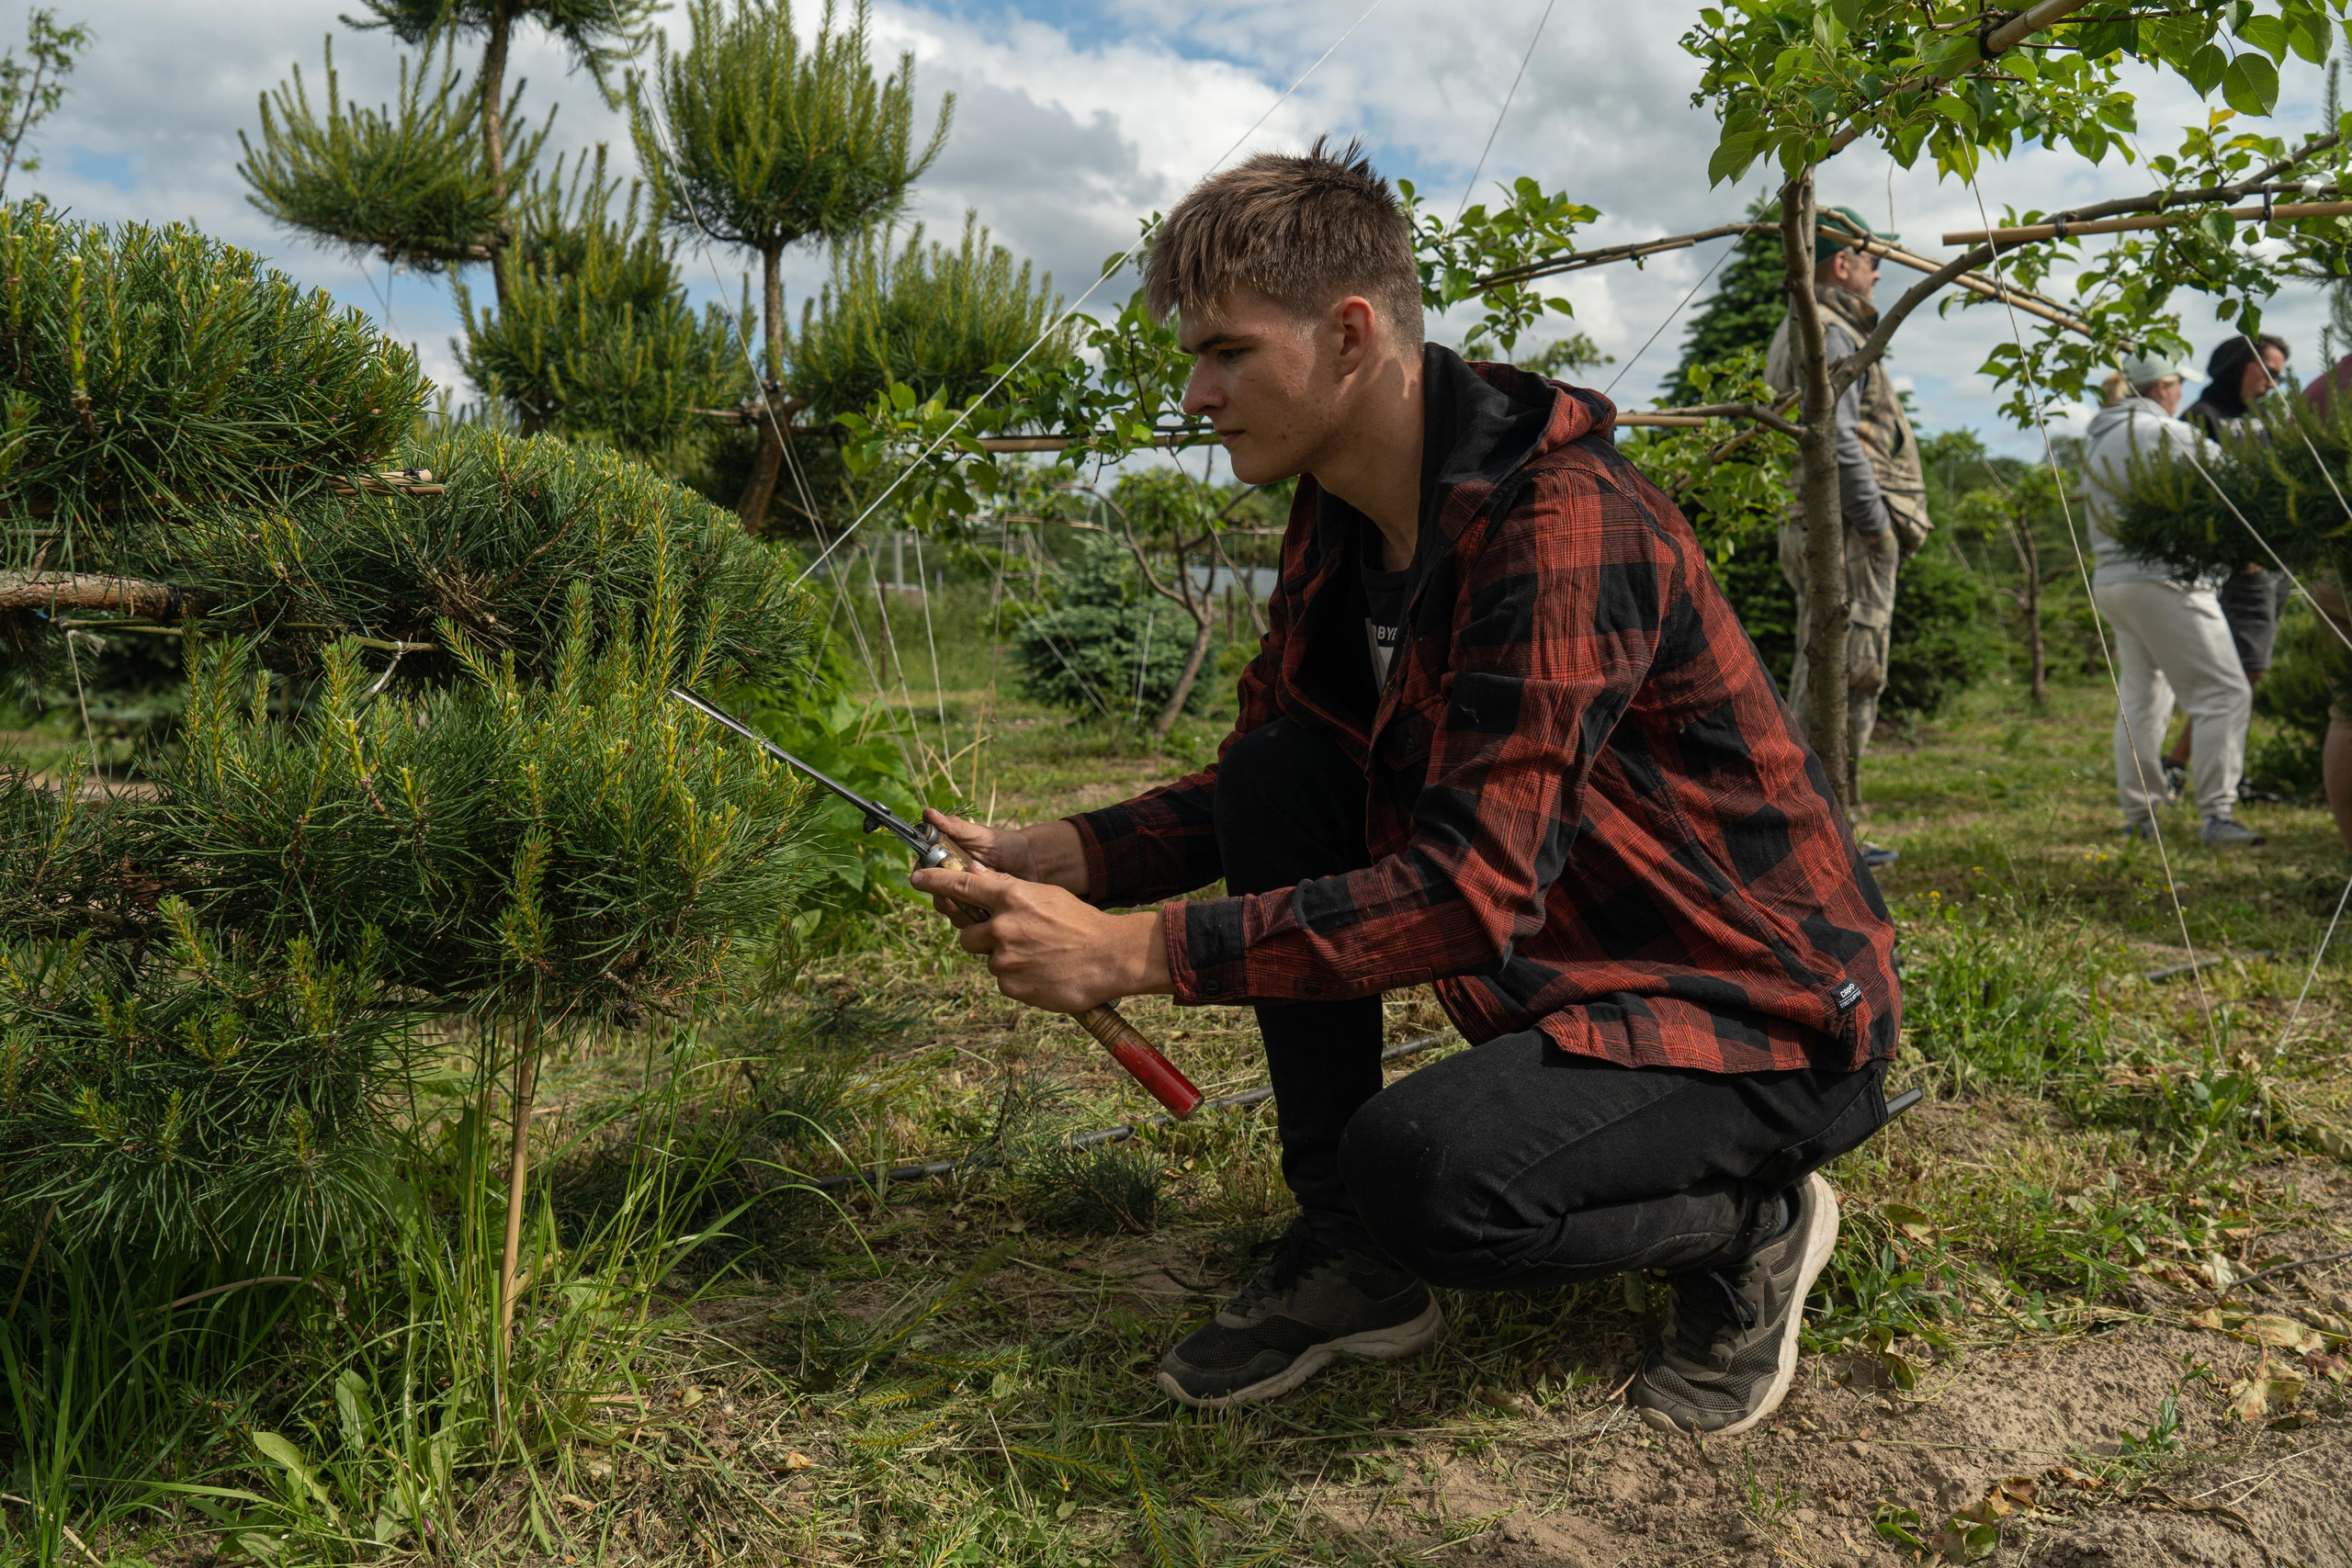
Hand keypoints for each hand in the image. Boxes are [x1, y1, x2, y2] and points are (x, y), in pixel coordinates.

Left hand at [909, 861, 1170, 1012]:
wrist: (1110, 958)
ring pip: (989, 960)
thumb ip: (1009, 890)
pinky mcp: (1011, 986)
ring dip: (1006, 960)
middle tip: (1012, 940)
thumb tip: (978, 876)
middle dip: (982, 939)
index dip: (935, 881)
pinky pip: (1004, 982)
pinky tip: (1043, 973)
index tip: (916, 879)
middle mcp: (1002, 926)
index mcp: (1012, 897)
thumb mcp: (1046, 895)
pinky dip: (1019, 979)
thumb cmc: (1081, 923)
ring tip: (1039, 957)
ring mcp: (1005, 958)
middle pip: (968, 936)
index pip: (962, 886)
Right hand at [920, 810, 1088, 925]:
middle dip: (943, 897)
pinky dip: (975, 922)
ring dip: (959, 911)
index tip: (930, 876)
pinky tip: (987, 914)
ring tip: (975, 904)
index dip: (925, 876)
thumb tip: (928, 813)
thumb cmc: (1006, 845)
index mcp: (948, 863)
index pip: (926, 872)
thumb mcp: (980, 835)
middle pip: (936, 896)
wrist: (1034, 865)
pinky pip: (969, 926)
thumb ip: (955, 827)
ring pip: (951, 913)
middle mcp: (954, 883)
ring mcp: (967, 901)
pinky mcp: (981, 916)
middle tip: (954, 896)